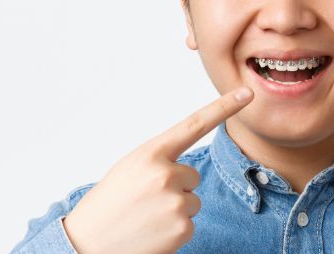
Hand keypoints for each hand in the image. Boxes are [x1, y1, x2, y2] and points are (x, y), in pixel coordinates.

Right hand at [63, 86, 253, 253]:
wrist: (87, 244)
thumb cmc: (108, 204)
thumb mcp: (130, 168)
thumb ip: (159, 160)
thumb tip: (186, 170)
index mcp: (150, 153)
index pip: (194, 125)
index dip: (223, 107)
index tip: (246, 94)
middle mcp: (166, 174)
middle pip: (192, 175)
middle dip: (175, 188)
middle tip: (145, 201)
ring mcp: (176, 202)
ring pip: (192, 201)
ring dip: (174, 210)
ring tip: (145, 218)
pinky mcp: (182, 229)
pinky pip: (189, 223)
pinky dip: (173, 231)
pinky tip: (151, 233)